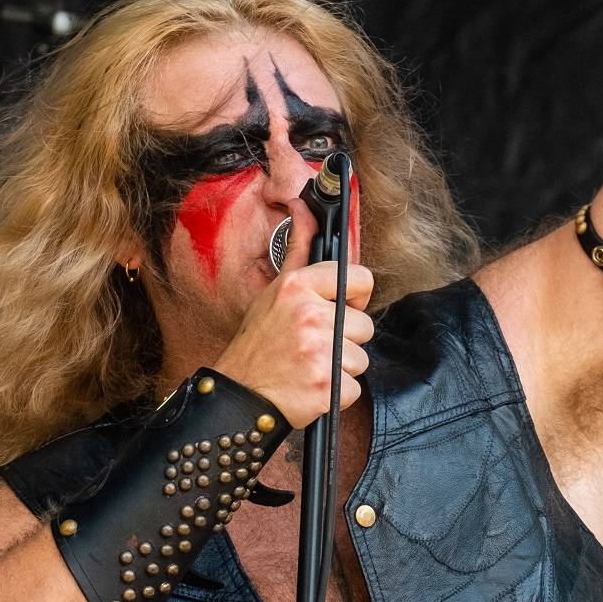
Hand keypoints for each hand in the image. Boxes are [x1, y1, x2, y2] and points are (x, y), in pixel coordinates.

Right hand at [214, 218, 374, 427]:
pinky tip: (310, 388)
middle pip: (364, 325)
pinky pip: (353, 387)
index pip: (360, 279)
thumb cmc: (257, 345)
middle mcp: (310, 315)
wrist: (238, 396)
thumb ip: (296, 250)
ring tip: (309, 368)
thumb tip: (302, 204)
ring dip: (340, 368)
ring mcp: (320, 351)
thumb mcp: (273, 292)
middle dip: (345, 339)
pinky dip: (336, 394)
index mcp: (298, 287)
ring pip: (360, 358)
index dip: (356, 297)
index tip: (342, 308)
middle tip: (313, 347)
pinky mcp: (328, 386)